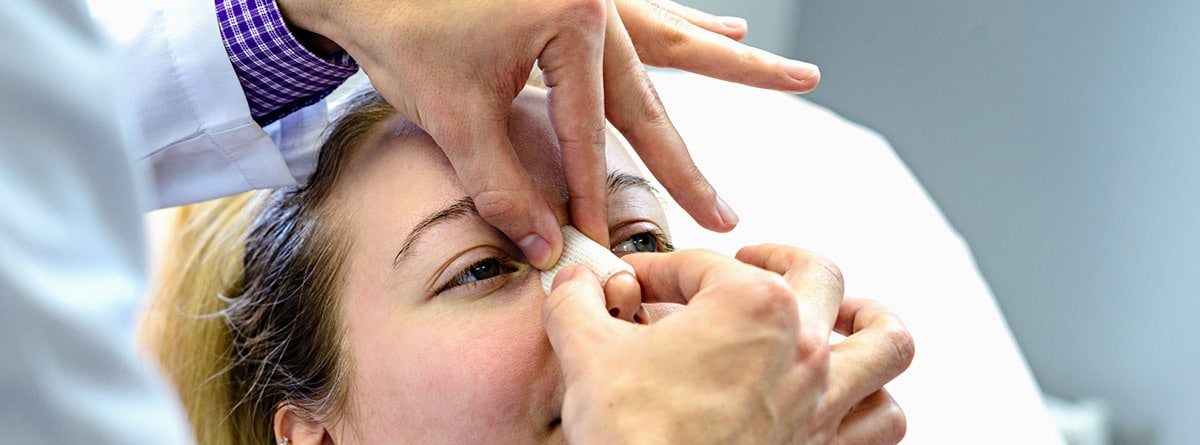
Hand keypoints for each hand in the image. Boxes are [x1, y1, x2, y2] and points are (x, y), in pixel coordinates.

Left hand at [275, 0, 819, 269]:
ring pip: (667, 46)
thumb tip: (543, 249)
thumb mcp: (453, 113)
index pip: (593, 128)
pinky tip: (731, 27)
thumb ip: (502, 186)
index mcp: (575, 16)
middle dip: (687, 158)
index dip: (596, 191)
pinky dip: (685, 28)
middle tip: (727, 213)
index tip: (608, 243)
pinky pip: (648, 15)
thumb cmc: (397, 24)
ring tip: (795, 76)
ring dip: (723, 69)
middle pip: (651, 91)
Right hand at [542, 245, 912, 443]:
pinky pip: (883, 422)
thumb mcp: (587, 353)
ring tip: (845, 317)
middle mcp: (802, 347)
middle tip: (752, 262)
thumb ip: (577, 304)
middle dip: (781, 258)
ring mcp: (824, 401)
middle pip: (818, 274)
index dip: (662, 270)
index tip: (638, 285)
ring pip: (887, 344)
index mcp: (752, 306)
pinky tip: (850, 398)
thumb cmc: (635, 436)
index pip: (704, 265)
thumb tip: (574, 286)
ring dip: (869, 325)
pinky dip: (875, 403)